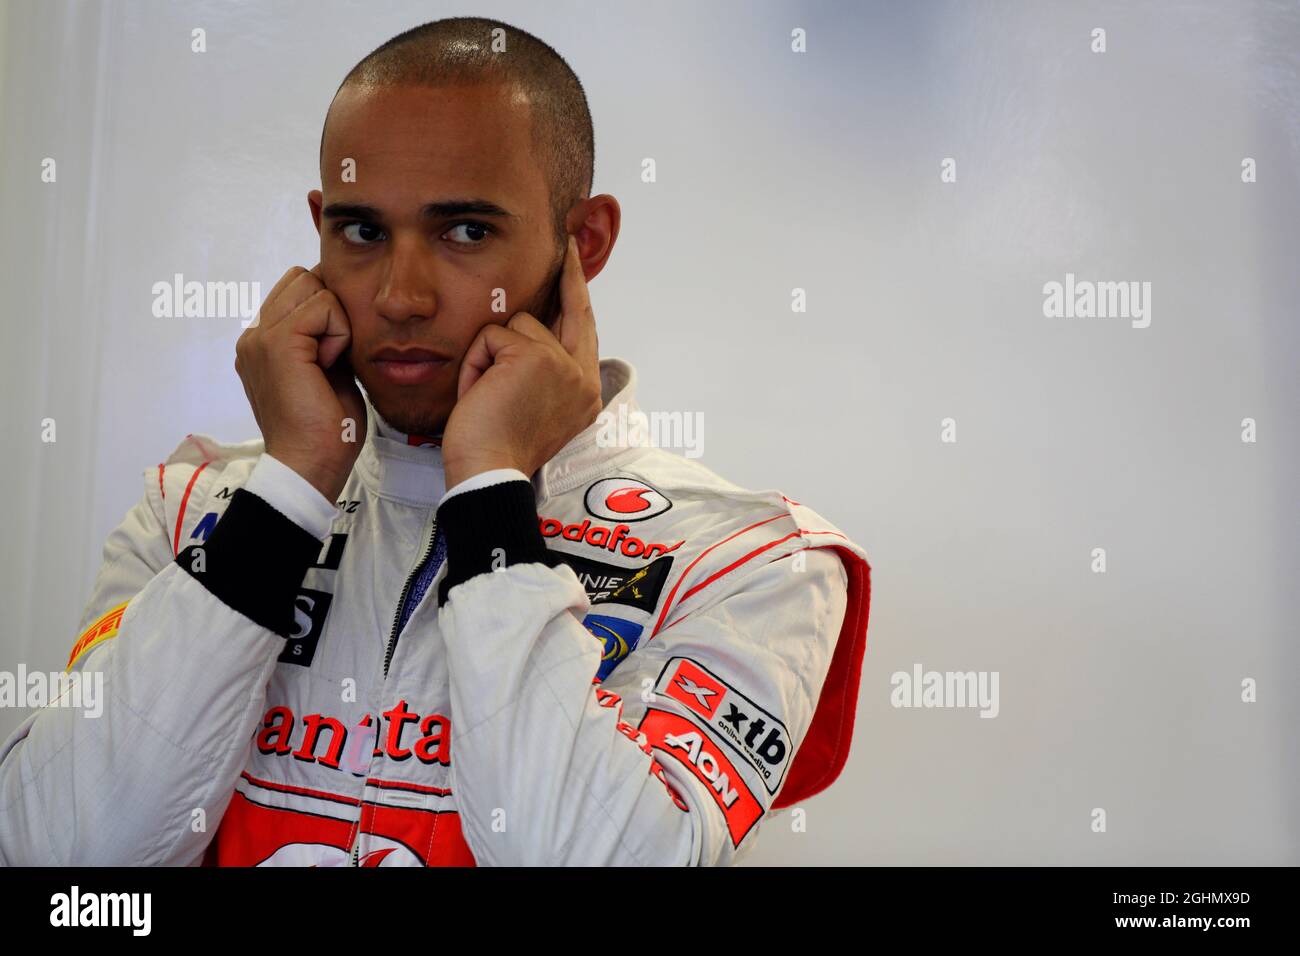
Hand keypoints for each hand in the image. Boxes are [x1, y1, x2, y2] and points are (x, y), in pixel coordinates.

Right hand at [235, 264, 365, 500]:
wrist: (310, 464)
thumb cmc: (326, 430)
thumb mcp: (331, 372)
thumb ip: (328, 338)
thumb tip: (342, 307)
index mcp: (262, 343)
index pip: (298, 289)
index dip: (328, 309)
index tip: (333, 355)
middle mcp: (254, 336)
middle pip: (303, 278)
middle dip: (330, 308)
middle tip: (332, 357)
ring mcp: (259, 337)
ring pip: (312, 286)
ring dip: (335, 321)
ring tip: (329, 364)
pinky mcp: (276, 343)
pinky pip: (323, 306)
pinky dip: (339, 332)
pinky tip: (330, 366)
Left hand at [442, 236, 602, 489]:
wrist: (489, 472)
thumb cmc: (499, 448)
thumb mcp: (534, 407)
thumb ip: (544, 370)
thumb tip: (530, 326)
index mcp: (586, 392)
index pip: (584, 331)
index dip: (579, 296)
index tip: (577, 265)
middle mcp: (583, 376)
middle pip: (571, 310)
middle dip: (570, 273)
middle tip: (567, 241)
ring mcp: (562, 364)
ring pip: (517, 324)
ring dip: (490, 355)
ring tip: (486, 394)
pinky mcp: (533, 356)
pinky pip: (491, 336)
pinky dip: (475, 362)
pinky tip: (478, 393)